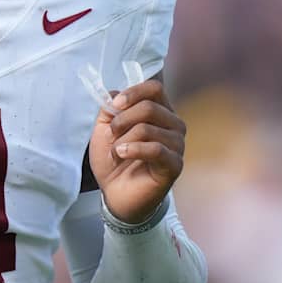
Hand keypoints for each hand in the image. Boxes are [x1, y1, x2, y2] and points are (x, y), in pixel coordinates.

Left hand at [88, 76, 186, 224]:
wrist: (115, 193)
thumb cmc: (114, 160)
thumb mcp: (104, 130)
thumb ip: (109, 109)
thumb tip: (114, 93)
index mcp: (160, 111)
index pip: (155, 89)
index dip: (133, 93)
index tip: (114, 105)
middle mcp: (173, 125)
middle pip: (149, 107)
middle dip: (122, 120)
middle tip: (112, 135)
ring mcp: (177, 145)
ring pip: (148, 129)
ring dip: (123, 140)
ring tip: (116, 153)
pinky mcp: (175, 164)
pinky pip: (155, 149)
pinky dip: (133, 150)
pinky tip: (122, 155)